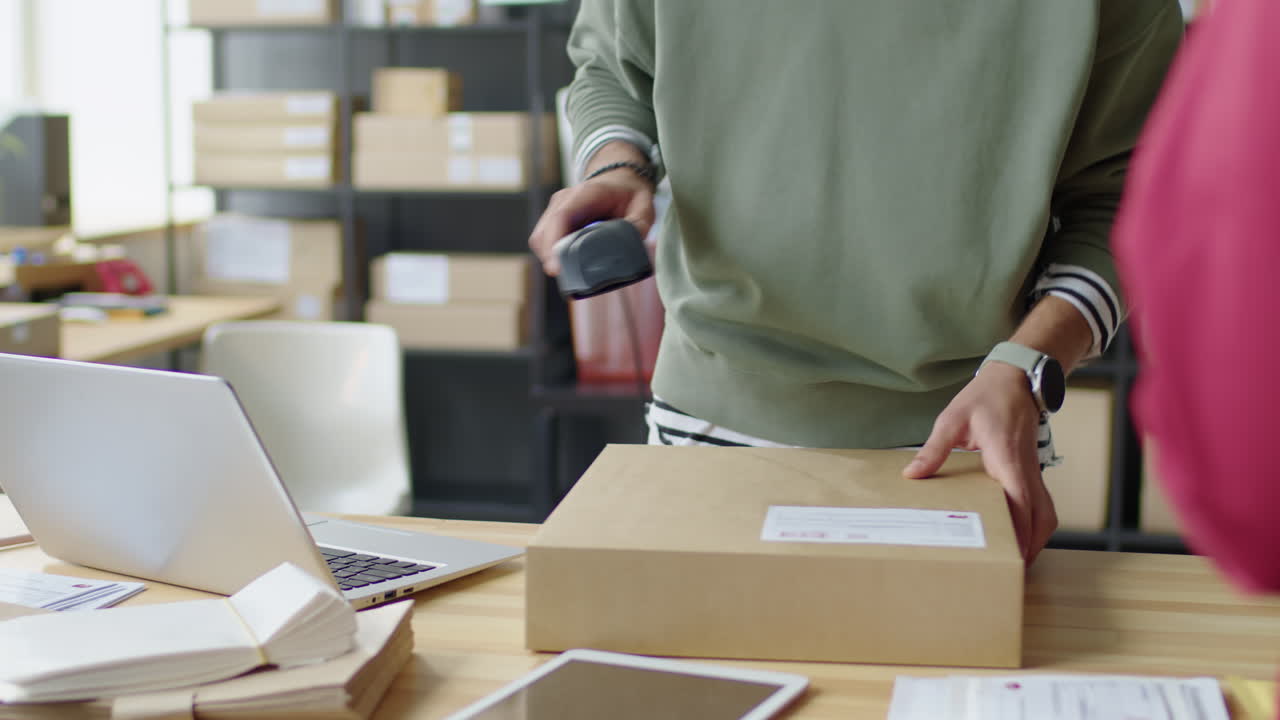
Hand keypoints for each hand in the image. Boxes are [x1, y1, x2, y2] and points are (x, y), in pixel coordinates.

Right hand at [528, 171, 654, 276]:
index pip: (561, 218)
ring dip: (550, 259)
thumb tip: (634, 242)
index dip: (554, 244)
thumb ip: (641, 222)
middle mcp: (564, 201)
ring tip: (569, 276)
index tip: (556, 268)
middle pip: (544, 233)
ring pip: (540, 239)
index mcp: (585, 194)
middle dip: (551, 259)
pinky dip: (552, 256)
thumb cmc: (628, 192)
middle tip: (567, 280)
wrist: (619, 181)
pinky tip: (567, 267)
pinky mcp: (555, 221)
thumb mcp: (643, 203)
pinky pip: (545, 241)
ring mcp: (556, 210)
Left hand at [902, 362, 1057, 564]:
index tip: (1011, 556)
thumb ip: (934, 450)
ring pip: (1047, 512)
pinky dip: (1035, 523)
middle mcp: (1026, 469)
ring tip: (1015, 559)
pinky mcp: (1031, 471)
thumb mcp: (952, 419)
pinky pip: (1040, 503)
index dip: (1020, 532)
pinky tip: (1017, 534)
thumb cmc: (985, 398)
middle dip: (1032, 545)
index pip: (1020, 502)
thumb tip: (912, 474)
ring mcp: (1032, 471)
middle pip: (1043, 516)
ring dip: (1036, 536)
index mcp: (1006, 458)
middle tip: (1012, 568)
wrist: (1016, 379)